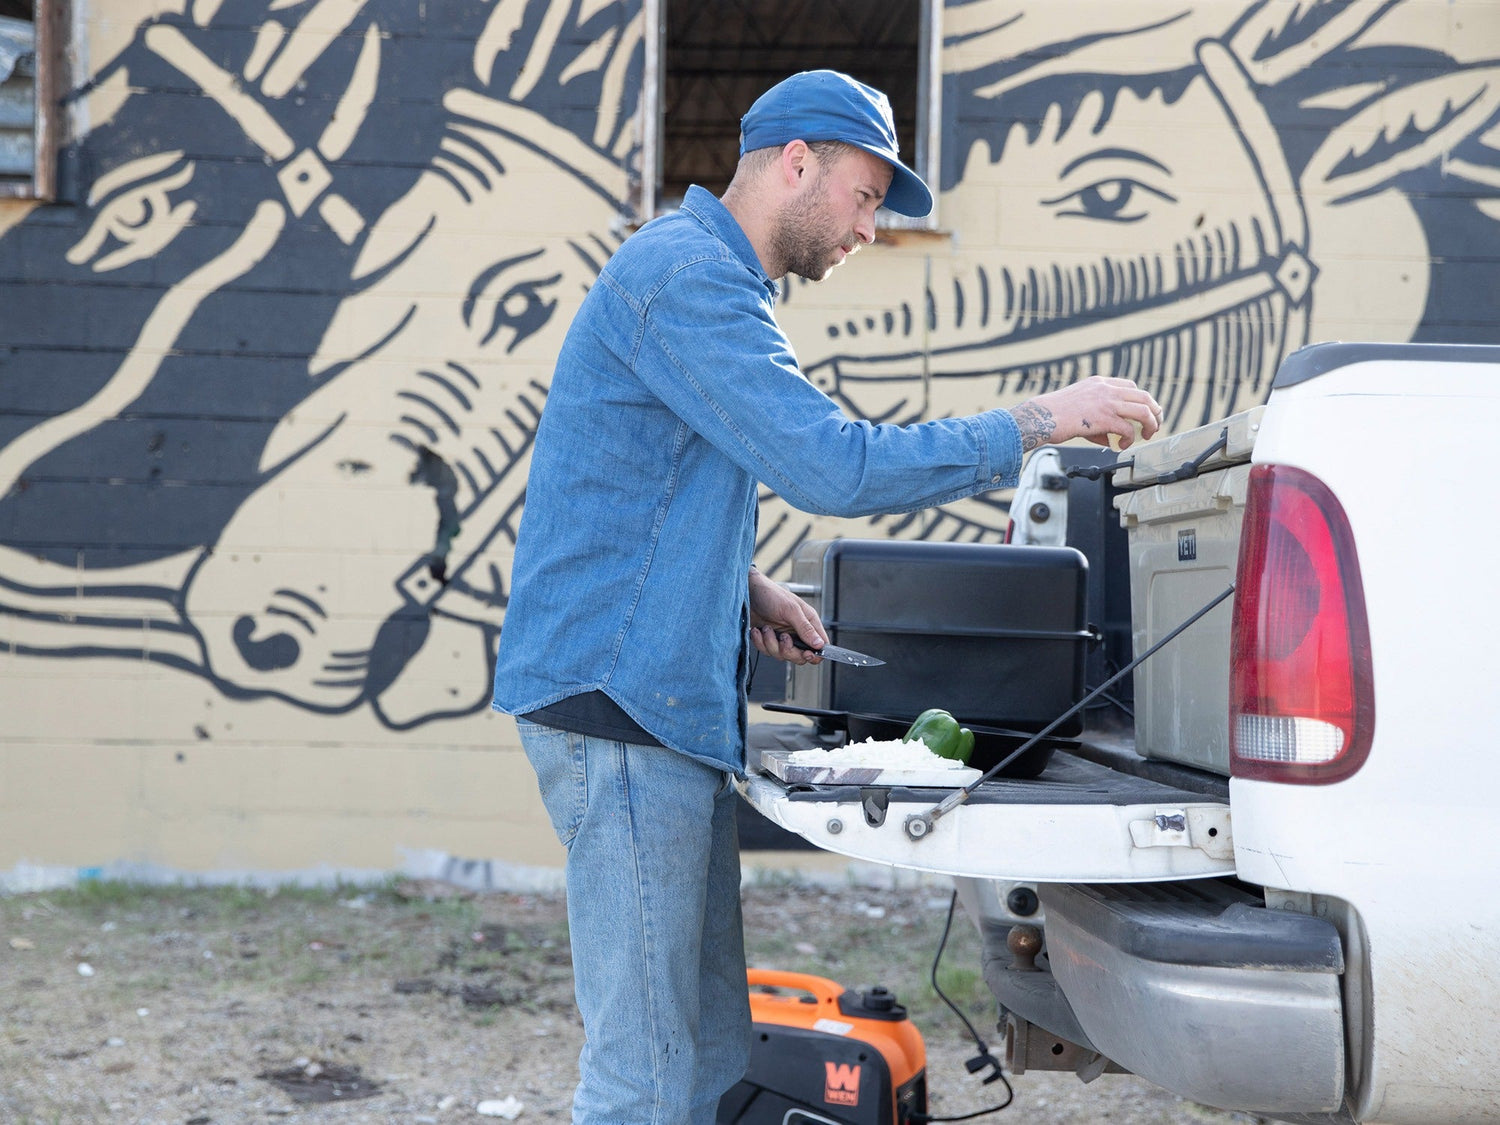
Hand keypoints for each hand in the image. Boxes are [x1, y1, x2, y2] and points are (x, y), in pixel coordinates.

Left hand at [748, 568, 826, 664]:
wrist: (746, 592)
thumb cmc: (770, 594)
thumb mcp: (791, 610)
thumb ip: (805, 628)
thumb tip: (819, 644)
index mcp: (809, 622)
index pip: (820, 645)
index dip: (815, 654)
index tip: (806, 653)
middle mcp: (797, 631)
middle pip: (801, 656)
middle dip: (789, 650)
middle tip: (783, 638)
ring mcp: (783, 637)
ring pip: (782, 655)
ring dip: (771, 643)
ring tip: (767, 628)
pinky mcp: (769, 640)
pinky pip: (767, 652)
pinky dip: (760, 642)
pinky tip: (758, 630)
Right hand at [1009, 376, 1163, 452]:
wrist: (1041, 416)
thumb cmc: (1053, 414)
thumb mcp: (1079, 406)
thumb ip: (1098, 418)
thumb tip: (1110, 438)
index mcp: (1099, 383)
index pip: (1131, 387)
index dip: (1142, 400)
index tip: (1145, 413)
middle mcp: (1106, 389)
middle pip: (1144, 396)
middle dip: (1154, 412)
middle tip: (1153, 426)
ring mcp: (1106, 402)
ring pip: (1143, 410)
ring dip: (1150, 425)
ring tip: (1146, 435)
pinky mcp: (1104, 418)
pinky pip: (1128, 429)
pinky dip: (1129, 439)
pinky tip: (1121, 446)